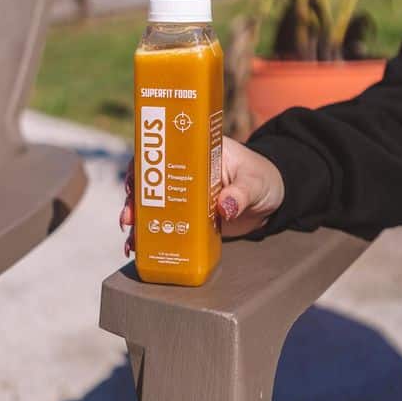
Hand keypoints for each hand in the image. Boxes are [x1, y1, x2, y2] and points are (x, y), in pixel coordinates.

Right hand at [119, 136, 284, 255]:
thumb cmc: (264, 179)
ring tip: (132, 240)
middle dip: (135, 199)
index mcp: (198, 152)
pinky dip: (153, 236)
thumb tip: (224, 207)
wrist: (272, 201)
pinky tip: (142, 249)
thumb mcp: (255, 183)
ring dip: (139, 220)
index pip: (164, 151)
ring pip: (154, 204)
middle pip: (152, 181)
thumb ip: (241, 193)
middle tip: (129, 217)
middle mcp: (186, 172)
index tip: (134, 180)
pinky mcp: (191, 217)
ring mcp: (186, 195)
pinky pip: (167, 224)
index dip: (144, 164)